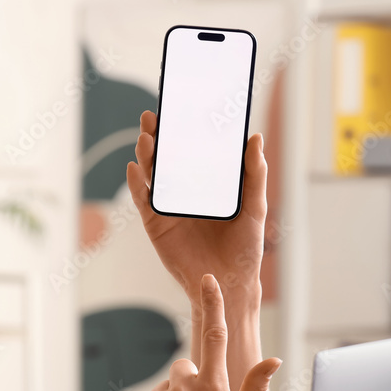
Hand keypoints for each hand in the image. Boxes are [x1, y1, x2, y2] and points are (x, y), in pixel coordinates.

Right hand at [125, 111, 267, 310]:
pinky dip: (137, 184)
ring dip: (146, 155)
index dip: (182, 130)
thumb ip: (254, 174)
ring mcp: (168, 207)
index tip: (178, 107)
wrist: (231, 282)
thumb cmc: (245, 248)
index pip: (191, 151)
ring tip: (146, 138)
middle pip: (165, 158)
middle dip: (157, 136)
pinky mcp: (156, 224)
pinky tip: (135, 168)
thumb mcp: (255, 206)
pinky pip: (143, 200)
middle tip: (153, 116)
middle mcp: (184, 192)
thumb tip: (255, 139)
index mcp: (206, 184)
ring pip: (151, 175)